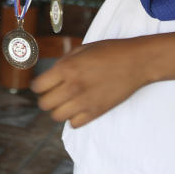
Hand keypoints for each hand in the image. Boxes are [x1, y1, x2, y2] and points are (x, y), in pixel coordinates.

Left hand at [30, 38, 149, 128]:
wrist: (136, 62)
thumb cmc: (110, 51)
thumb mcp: (82, 49)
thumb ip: (64, 62)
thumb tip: (52, 75)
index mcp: (67, 68)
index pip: (38, 86)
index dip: (39, 85)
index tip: (43, 84)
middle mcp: (72, 87)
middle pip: (45, 104)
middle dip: (46, 98)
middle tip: (55, 93)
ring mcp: (84, 102)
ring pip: (57, 116)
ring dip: (59, 109)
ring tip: (67, 101)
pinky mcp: (96, 112)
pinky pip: (74, 124)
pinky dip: (74, 118)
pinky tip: (80, 107)